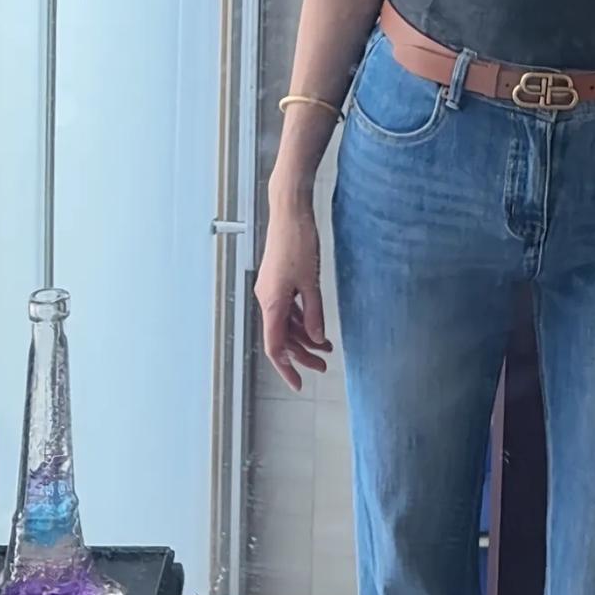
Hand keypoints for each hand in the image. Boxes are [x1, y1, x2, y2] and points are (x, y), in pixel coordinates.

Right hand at [255, 198, 332, 392]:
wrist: (289, 211)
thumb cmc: (298, 242)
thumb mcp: (311, 282)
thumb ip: (314, 313)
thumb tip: (317, 338)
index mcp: (272, 303)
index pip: (275, 347)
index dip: (287, 368)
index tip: (299, 383)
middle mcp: (267, 299)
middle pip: (282, 337)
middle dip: (302, 354)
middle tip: (324, 366)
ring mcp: (271, 289)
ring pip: (286, 323)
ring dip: (305, 336)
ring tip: (327, 347)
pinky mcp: (278, 279)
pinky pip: (288, 308)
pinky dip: (302, 319)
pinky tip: (316, 325)